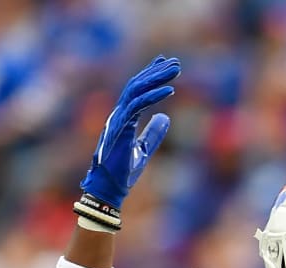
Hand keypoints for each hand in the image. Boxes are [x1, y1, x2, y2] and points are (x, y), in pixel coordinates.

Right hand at [80, 55, 180, 208]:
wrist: (110, 188)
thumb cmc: (122, 172)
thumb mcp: (144, 149)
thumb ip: (153, 133)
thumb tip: (165, 117)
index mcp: (123, 118)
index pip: (137, 91)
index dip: (150, 75)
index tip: (163, 63)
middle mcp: (119, 114)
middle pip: (138, 85)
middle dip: (156, 71)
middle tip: (176, 62)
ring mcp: (118, 119)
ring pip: (137, 90)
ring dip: (157, 78)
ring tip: (175, 70)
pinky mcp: (121, 128)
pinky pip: (138, 106)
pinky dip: (153, 96)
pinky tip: (170, 90)